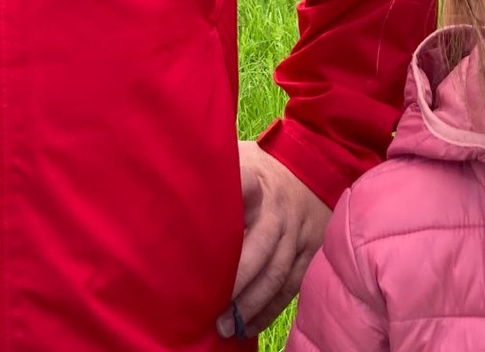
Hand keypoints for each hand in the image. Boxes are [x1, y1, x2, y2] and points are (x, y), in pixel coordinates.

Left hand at [216, 141, 330, 339]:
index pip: (241, 192)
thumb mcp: (239, 158)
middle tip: (210, 308)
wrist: (315, 163)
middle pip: (259, 249)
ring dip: (251, 304)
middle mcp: (278, 209)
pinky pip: (292, 285)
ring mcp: (297, 231)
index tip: (198, 244)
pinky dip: (271, 309)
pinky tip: (251, 325)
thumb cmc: (261, 168)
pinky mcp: (311, 249)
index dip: (224, 214)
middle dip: (236, 281)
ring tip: (226, 326)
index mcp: (256, 183)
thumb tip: (170, 184)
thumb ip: (214, 173)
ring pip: (276, 273)